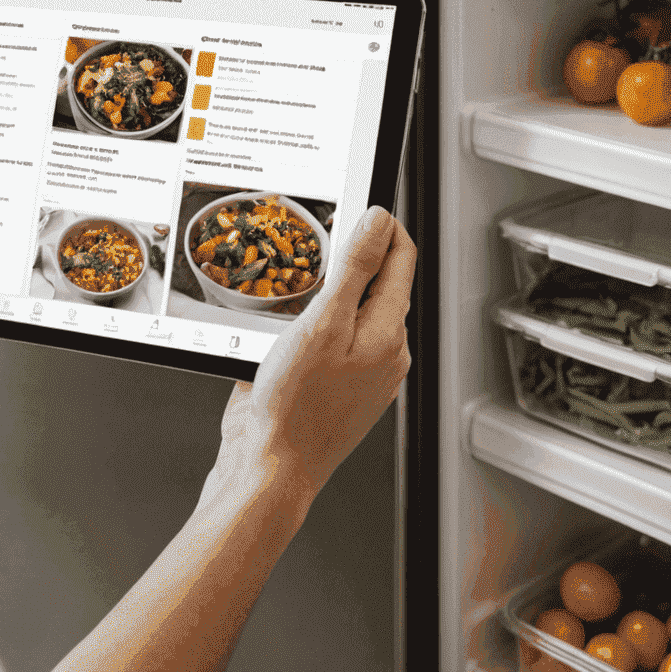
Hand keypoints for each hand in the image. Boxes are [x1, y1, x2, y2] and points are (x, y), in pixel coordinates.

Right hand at [215, 206, 415, 508]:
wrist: (268, 469)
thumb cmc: (294, 407)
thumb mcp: (324, 323)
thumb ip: (356, 269)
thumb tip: (378, 222)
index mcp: (389, 332)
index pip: (402, 258)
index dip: (383, 224)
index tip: (361, 203)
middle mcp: (383, 353)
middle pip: (379, 281)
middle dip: (353, 256)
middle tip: (319, 242)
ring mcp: (361, 373)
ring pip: (354, 309)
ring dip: (330, 290)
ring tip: (298, 289)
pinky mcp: (335, 386)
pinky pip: (334, 337)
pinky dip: (315, 321)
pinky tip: (287, 328)